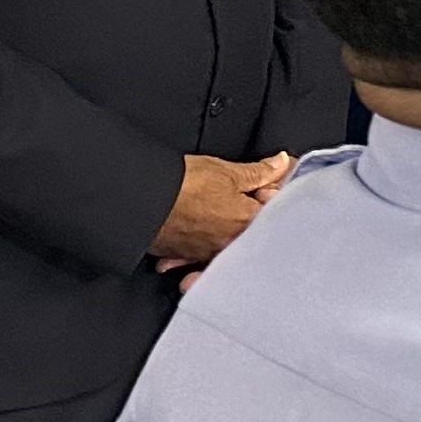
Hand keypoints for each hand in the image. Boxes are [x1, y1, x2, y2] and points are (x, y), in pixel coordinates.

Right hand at [152, 153, 290, 267]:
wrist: (139, 198)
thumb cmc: (183, 185)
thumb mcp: (227, 171)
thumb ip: (259, 172)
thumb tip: (281, 163)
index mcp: (247, 222)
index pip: (273, 214)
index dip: (272, 198)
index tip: (266, 187)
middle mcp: (229, 243)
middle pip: (249, 234)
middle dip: (249, 219)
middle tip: (242, 203)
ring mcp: (205, 252)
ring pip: (224, 249)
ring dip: (225, 239)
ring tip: (217, 220)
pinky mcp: (182, 255)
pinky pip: (195, 258)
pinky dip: (194, 253)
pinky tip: (192, 243)